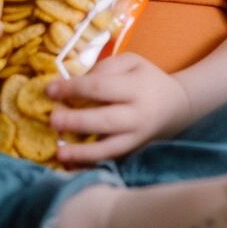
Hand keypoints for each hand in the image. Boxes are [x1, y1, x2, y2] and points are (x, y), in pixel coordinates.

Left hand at [46, 53, 192, 162]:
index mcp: (136, 88)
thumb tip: (74, 83)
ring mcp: (137, 138)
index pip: (100, 88)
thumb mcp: (131, 62)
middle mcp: (137, 115)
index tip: (49, 89)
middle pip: (105, 120)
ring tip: (60, 153)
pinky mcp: (134, 152)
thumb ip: (104, 67)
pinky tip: (73, 165)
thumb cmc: (146, 80)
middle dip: (76, 121)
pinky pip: (111, 160)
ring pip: (110, 149)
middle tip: (52, 119)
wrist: (177, 106)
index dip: (73, 88)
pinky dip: (91, 164)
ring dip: (83, 152)